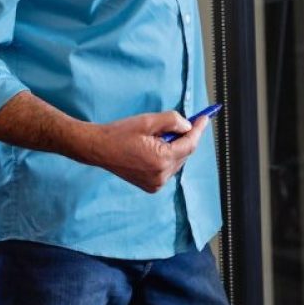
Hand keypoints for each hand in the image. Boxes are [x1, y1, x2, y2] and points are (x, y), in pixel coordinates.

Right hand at [85, 110, 208, 192]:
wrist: (99, 148)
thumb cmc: (120, 133)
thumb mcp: (148, 121)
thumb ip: (172, 121)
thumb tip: (188, 126)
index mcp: (161, 160)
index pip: (190, 144)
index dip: (198, 130)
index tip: (205, 118)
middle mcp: (161, 175)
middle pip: (185, 153)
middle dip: (186, 137)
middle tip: (185, 122)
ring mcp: (156, 183)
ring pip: (177, 161)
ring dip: (176, 147)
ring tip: (160, 135)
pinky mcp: (151, 186)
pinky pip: (168, 169)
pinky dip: (168, 157)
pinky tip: (155, 147)